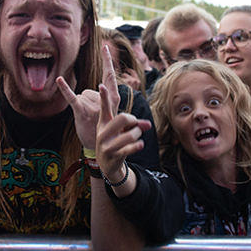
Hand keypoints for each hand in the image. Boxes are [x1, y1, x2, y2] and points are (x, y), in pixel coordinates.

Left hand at [57, 44, 120, 149]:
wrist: (102, 148)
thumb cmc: (105, 128)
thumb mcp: (113, 112)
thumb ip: (110, 98)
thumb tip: (103, 85)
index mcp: (114, 100)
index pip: (111, 77)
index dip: (109, 62)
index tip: (106, 48)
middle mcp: (106, 101)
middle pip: (101, 82)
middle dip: (107, 63)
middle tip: (106, 47)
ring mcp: (93, 106)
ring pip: (83, 93)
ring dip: (84, 103)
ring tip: (89, 117)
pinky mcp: (81, 111)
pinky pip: (72, 97)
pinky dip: (65, 88)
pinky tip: (59, 79)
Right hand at [95, 65, 151, 191]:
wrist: (108, 165)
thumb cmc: (116, 143)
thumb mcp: (123, 132)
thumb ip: (136, 125)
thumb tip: (148, 125)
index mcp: (104, 123)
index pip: (104, 108)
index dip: (103, 97)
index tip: (101, 85)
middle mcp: (103, 133)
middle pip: (122, 118)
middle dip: (132, 120)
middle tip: (134, 124)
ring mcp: (106, 145)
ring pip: (129, 134)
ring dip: (137, 134)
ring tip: (137, 137)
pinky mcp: (113, 156)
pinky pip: (130, 148)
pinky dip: (137, 145)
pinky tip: (140, 145)